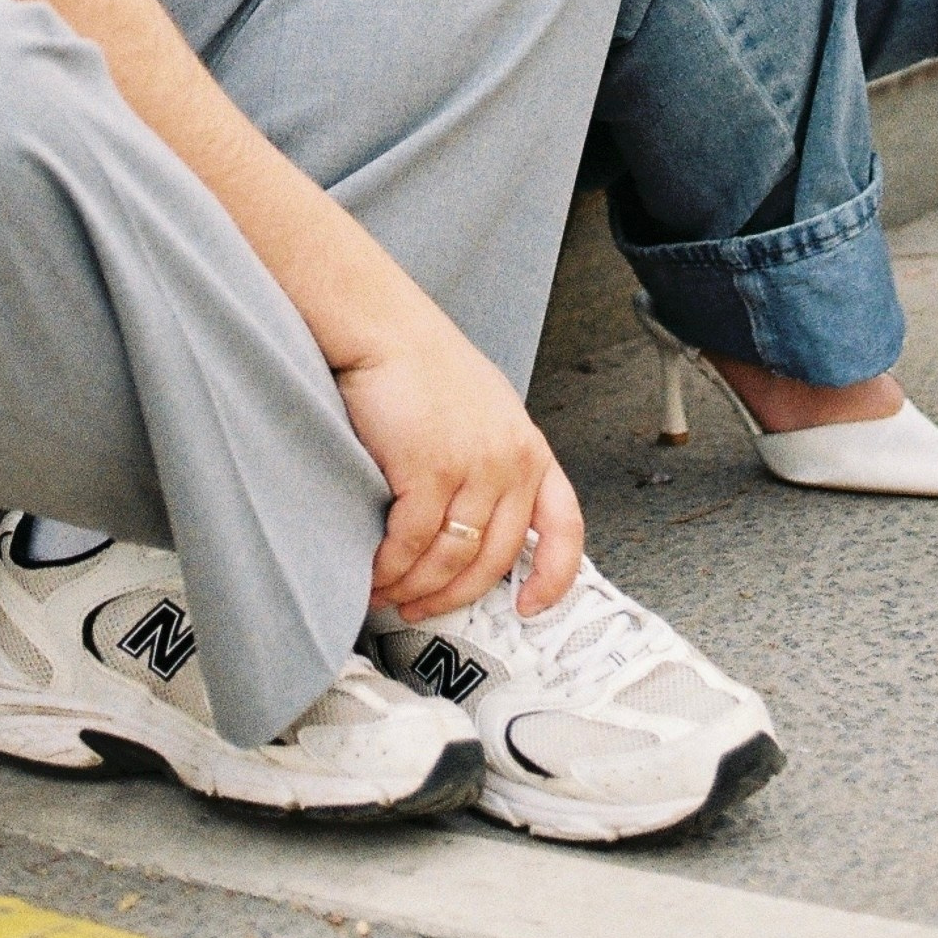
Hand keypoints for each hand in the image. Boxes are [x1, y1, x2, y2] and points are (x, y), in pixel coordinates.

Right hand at [335, 302, 585, 624]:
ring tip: (386, 591)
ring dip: (413, 587)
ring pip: (449, 559)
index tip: (532, 609)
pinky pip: (411, 544)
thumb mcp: (485, 413)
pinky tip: (373, 571)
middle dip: (452, 597)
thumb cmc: (424, 366)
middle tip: (419, 610)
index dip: (554, 577)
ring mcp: (473, 467)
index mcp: (530, 450)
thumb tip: (476, 530)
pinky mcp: (429, 470)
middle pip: (492, 560)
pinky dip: (389, 567)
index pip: (565, 528)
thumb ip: (494, 466)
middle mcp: (511, 462)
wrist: (384, 328)